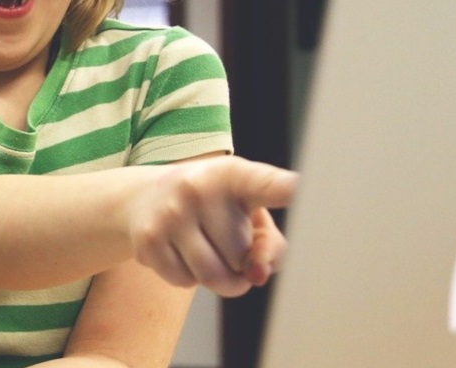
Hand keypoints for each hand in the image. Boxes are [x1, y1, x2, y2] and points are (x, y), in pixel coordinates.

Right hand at [124, 156, 295, 297]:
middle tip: (225, 239)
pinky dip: (188, 277)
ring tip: (210, 253)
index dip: (292, 190)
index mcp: (234, 174)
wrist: (144, 197)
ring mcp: (169, 213)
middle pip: (242, 256)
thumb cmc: (213, 207)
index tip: (311, 189)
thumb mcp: (247, 211)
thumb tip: (256, 275)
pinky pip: (185, 282)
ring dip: (219, 279)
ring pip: (215, 277)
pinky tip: (181, 252)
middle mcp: (199, 187)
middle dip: (240, 261)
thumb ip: (270, 245)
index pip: (268, 184)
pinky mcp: (147, 239)